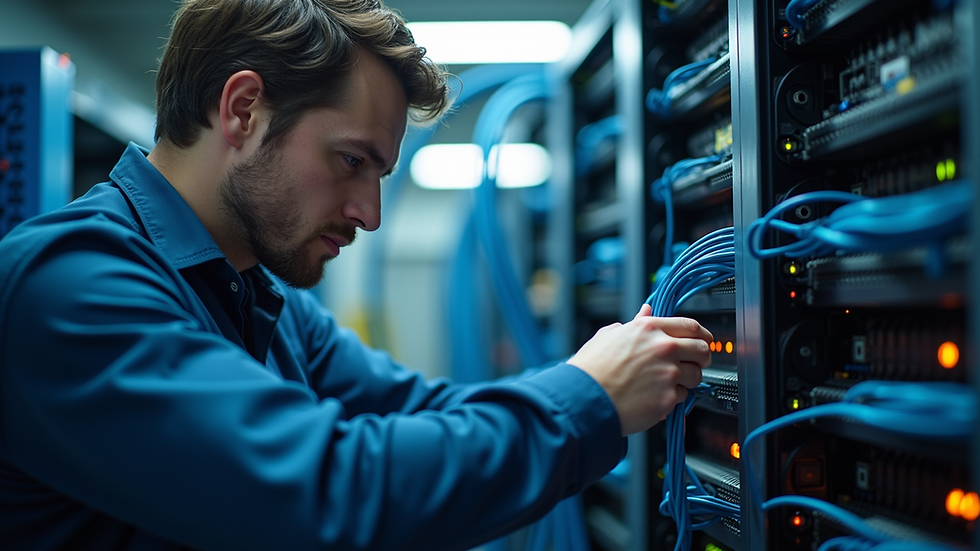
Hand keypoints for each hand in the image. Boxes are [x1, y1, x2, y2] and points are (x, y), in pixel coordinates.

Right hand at [567, 303, 712, 434]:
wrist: (583, 398)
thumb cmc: (591, 369)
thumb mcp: (609, 335)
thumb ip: (634, 323)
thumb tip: (646, 311)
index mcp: (649, 329)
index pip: (691, 326)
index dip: (702, 334)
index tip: (704, 340)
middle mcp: (663, 348)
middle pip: (703, 349)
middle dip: (702, 358)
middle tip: (694, 364)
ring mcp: (668, 374)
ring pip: (696, 376)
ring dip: (687, 380)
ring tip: (666, 383)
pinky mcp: (668, 398)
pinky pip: (682, 397)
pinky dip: (671, 398)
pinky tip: (653, 396)